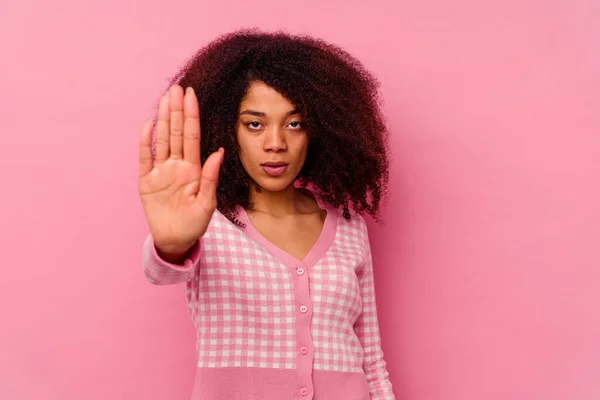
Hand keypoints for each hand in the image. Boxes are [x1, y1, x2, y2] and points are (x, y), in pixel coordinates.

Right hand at [138, 84, 223, 253]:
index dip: (192, 116)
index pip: (192, 136)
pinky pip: (145, 158)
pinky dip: (145, 142)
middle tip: (177, 88)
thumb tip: (218, 151)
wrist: (176, 240)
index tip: (192, 96)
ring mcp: (161, 171)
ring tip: (165, 99)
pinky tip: (148, 125)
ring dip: (162, 119)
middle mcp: (177, 165)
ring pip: (162, 140)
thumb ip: (210, 177)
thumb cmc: (195, 223)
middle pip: (176, 133)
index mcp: (193, 169)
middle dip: (177, 110)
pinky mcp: (146, 181)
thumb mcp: (207, 203)